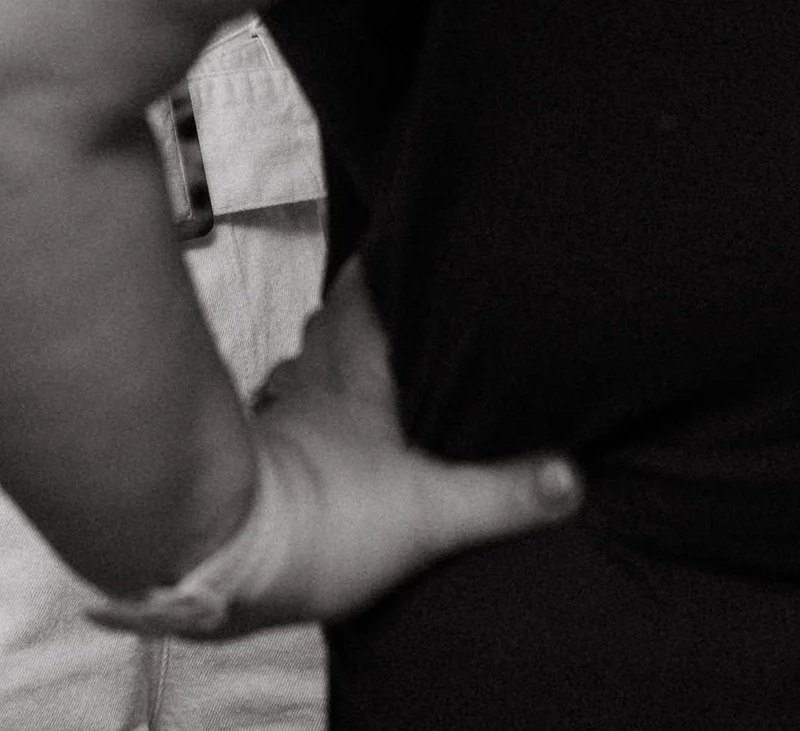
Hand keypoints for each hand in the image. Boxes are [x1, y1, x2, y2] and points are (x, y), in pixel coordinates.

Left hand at [93, 257, 579, 639]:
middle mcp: (315, 387)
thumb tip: (572, 476)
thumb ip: (502, 493)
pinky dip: (301, 411)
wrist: (227, 557)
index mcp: (357, 378)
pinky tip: (316, 432)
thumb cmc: (324, 519)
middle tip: (384, 297)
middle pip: (329, 326)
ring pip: (304, 367)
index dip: (379, 269)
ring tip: (356, 359)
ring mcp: (284, 424)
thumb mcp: (430, 510)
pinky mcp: (261, 464)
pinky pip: (285, 417)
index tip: (398, 241)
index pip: (363, 298)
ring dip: (326, 358)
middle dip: (354, 310)